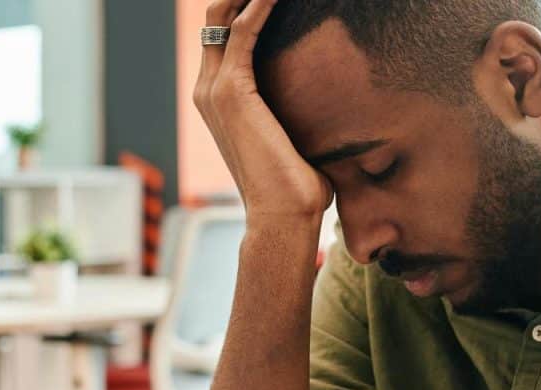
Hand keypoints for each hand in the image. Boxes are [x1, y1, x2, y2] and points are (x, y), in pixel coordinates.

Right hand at [194, 0, 333, 222]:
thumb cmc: (296, 189)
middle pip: (217, 18)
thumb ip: (297, 117)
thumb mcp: (294, 142)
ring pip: (225, 16)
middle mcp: (208, 89)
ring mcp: (215, 89)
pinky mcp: (232, 91)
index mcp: (219, 100)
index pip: (223, 36)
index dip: (243, 7)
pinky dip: (261, 5)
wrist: (283, 216)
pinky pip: (242, 31)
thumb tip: (332, 112)